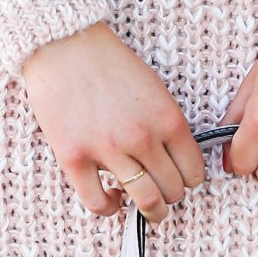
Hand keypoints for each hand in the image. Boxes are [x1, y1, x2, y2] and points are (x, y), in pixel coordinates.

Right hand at [18, 24, 205, 222]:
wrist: (63, 45)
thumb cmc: (108, 63)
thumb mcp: (154, 89)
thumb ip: (166, 124)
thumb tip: (175, 160)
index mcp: (168, 118)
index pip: (194, 170)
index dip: (189, 179)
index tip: (181, 179)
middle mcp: (143, 138)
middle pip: (172, 189)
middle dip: (171, 196)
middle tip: (163, 193)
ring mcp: (108, 150)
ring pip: (145, 201)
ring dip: (151, 211)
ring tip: (147, 208)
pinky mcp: (74, 158)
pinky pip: (98, 203)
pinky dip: (110, 209)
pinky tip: (112, 198)